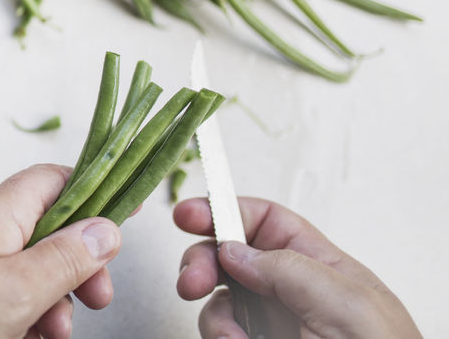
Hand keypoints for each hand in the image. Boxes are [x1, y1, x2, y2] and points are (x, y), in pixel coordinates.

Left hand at [0, 164, 121, 338]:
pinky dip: (19, 317)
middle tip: (95, 303)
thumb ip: (66, 259)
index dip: (94, 196)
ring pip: (26, 271)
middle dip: (76, 269)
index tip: (122, 226)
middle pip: (47, 231)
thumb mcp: (16, 290)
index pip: (54, 179)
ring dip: (50, 303)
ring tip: (48, 336)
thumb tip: (106, 228)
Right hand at [174, 196, 420, 338]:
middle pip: (229, 256)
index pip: (264, 221)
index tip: (189, 216)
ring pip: (219, 301)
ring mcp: (273, 325)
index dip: (224, 211)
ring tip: (230, 335)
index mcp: (320, 266)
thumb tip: (235, 249)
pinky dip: (220, 338)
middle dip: (203, 262)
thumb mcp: (347, 304)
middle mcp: (291, 292)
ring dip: (213, 313)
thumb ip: (289, 267)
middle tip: (194, 279)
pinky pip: (221, 334)